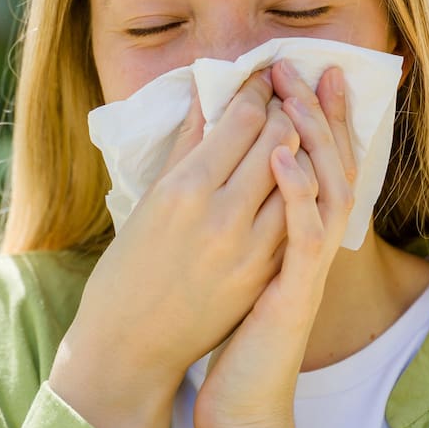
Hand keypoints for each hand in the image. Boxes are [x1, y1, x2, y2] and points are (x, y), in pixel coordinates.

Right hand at [54, 67, 301, 402]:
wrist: (131, 347)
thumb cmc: (127, 269)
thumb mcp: (148, 200)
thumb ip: (185, 145)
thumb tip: (206, 95)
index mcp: (184, 189)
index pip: (243, 120)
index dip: (257, 92)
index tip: (260, 80)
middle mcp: (221, 214)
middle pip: (278, 140)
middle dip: (284, 110)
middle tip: (283, 97)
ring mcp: (250, 247)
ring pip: (298, 175)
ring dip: (300, 148)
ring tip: (291, 134)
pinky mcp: (266, 274)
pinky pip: (298, 217)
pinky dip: (301, 190)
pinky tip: (296, 177)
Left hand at [193, 60, 356, 427]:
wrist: (242, 408)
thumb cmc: (234, 337)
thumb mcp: (243, 266)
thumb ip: (249, 217)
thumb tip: (238, 170)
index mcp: (301, 235)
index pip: (322, 163)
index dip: (322, 117)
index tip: (310, 72)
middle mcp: (313, 245)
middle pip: (332, 164)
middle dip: (319, 111)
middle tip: (305, 66)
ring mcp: (307, 267)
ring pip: (327, 189)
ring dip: (313, 138)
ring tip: (295, 94)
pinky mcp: (294, 290)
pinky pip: (303, 233)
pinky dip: (296, 191)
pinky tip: (281, 157)